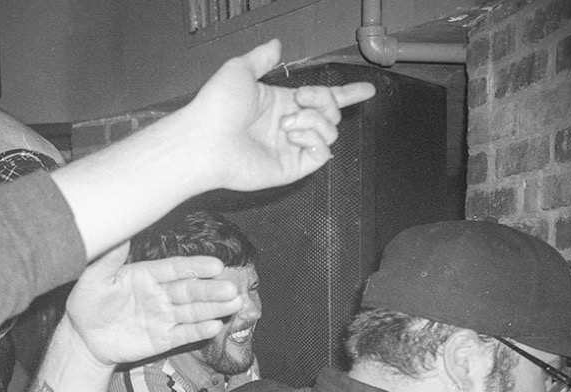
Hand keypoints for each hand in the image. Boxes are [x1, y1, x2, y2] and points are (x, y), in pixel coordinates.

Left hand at [65, 244, 241, 365]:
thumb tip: (120, 231)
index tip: (216, 265)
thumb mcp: (93, 279)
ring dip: (214, 308)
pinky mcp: (163, 338)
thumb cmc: (87, 303)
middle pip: (190, 290)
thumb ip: (109, 258)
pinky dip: (199, 330)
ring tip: (234, 304)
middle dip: (212, 290)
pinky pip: (184, 333)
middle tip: (232, 288)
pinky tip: (215, 326)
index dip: (196, 267)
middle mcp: (160, 294)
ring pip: (193, 311)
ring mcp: (164, 316)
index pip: (176, 269)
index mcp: (147, 274)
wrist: (84, 338)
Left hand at [182, 39, 375, 191]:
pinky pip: (322, 154)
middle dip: (324, 100)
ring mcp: (291, 149)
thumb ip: (262, 57)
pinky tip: (293, 134)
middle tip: (300, 98)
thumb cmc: (216, 107)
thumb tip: (275, 44)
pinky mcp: (291, 168)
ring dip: (314, 120)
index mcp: (281, 104)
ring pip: (330, 132)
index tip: (365, 90)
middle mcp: (289, 127)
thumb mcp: (240, 69)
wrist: (205, 139)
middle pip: (331, 113)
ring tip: (287, 123)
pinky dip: (314, 139)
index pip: (322, 99)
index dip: (346, 94)